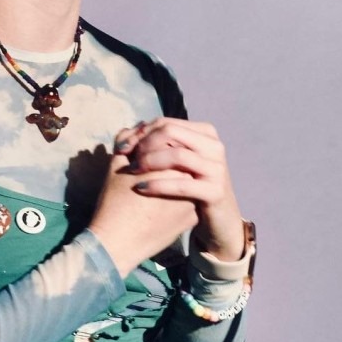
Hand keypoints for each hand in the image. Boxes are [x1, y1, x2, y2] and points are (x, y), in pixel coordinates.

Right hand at [88, 150, 197, 277]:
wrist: (118, 243)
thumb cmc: (114, 202)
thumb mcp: (117, 165)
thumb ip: (128, 140)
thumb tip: (138, 129)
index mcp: (172, 163)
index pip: (170, 141)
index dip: (152, 142)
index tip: (138, 153)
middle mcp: (189, 179)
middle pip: (182, 159)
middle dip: (165, 156)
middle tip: (145, 166)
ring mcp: (193, 200)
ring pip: (187, 178)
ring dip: (173, 174)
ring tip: (153, 181)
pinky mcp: (192, 217)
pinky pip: (187, 198)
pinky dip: (175, 194)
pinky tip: (159, 201)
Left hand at [114, 118, 244, 262]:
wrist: (219, 219)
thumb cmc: (190, 188)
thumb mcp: (175, 163)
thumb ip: (156, 145)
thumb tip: (125, 131)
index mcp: (205, 133)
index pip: (166, 123)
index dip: (141, 132)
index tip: (122, 147)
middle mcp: (214, 146)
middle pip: (171, 132)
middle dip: (144, 143)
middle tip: (126, 158)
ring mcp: (217, 168)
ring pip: (177, 154)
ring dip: (149, 160)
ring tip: (132, 171)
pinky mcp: (215, 192)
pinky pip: (182, 184)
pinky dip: (158, 184)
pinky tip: (140, 189)